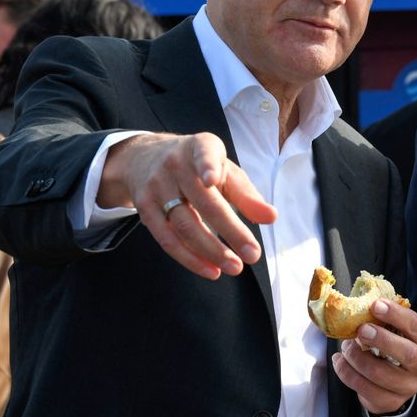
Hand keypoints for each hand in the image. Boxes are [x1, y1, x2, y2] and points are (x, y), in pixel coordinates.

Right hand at [98, 132, 276, 279]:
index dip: (207, 166)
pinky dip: (189, 258)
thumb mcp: (224, 171)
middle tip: (253, 255)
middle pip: (204, 202)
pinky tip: (210, 269)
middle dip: (231, 231)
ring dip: (211, 251)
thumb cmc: (197, 167)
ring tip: (235, 267)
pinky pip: (167, 239)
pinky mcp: (144, 208)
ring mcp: (157, 187)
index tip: (212, 179)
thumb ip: (247, 195)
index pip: (204, 154)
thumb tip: (271, 218)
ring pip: (184, 225)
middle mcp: (176, 164)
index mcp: (200, 148)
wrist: (144, 158)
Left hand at [332, 299, 416, 414]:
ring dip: (357, 357)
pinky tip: (340, 361)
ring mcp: (408, 387)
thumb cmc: (392, 345)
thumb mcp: (395, 330)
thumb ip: (384, 319)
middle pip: (407, 353)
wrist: (393, 382)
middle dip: (382, 339)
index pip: (416, 326)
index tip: (375, 305)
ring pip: (380, 374)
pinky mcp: (390, 402)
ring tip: (344, 347)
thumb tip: (362, 305)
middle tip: (361, 329)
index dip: (396, 315)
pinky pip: (365, 389)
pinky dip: (347, 373)